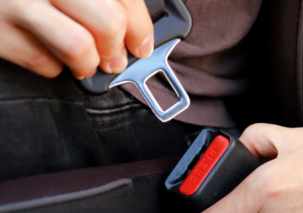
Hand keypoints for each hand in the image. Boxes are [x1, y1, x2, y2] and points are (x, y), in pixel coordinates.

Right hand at [0, 0, 153, 78]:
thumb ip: (99, 0)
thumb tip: (135, 33)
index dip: (140, 27)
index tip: (142, 45)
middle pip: (108, 22)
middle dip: (116, 49)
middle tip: (115, 59)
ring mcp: (18, 3)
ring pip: (79, 47)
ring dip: (88, 65)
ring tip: (85, 64)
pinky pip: (44, 62)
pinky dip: (55, 67)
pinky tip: (51, 54)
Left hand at [204, 123, 302, 211]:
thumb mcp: (287, 135)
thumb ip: (253, 138)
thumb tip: (239, 147)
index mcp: (264, 189)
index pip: (217, 212)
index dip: (204, 209)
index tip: (201, 206)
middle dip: (232, 205)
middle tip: (239, 193)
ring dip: (254, 208)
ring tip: (271, 193)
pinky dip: (272, 211)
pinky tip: (285, 200)